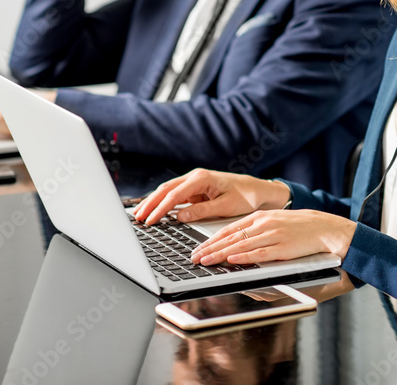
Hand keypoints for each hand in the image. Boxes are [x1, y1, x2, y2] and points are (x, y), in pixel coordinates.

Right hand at [132, 168, 289, 225]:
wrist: (258, 190)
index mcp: (202, 178)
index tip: (150, 220)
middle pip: (166, 190)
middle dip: (150, 204)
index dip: (160, 208)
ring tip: (141, 215)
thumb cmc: (246, 196)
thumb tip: (180, 217)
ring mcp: (194, 182)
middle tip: (138, 218)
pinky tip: (155, 211)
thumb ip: (202, 211)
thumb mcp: (225, 206)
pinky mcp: (196, 189)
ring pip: (168, 191)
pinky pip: (175, 195)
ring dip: (154, 202)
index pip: (174, 195)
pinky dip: (163, 202)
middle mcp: (195, 177)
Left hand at [190, 210, 355, 266]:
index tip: (198, 248)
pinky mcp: (283, 247)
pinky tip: (232, 261)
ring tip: (206, 261)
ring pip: (241, 245)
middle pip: (231, 237)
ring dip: (221, 254)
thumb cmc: (298, 227)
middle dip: (210, 248)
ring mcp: (273, 235)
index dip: (211, 239)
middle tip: (195, 257)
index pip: (229, 228)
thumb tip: (235, 246)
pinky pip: (260, 253)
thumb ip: (254, 230)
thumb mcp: (273, 221)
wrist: (324, 227)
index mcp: (259, 217)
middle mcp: (263, 224)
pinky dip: (245, 257)